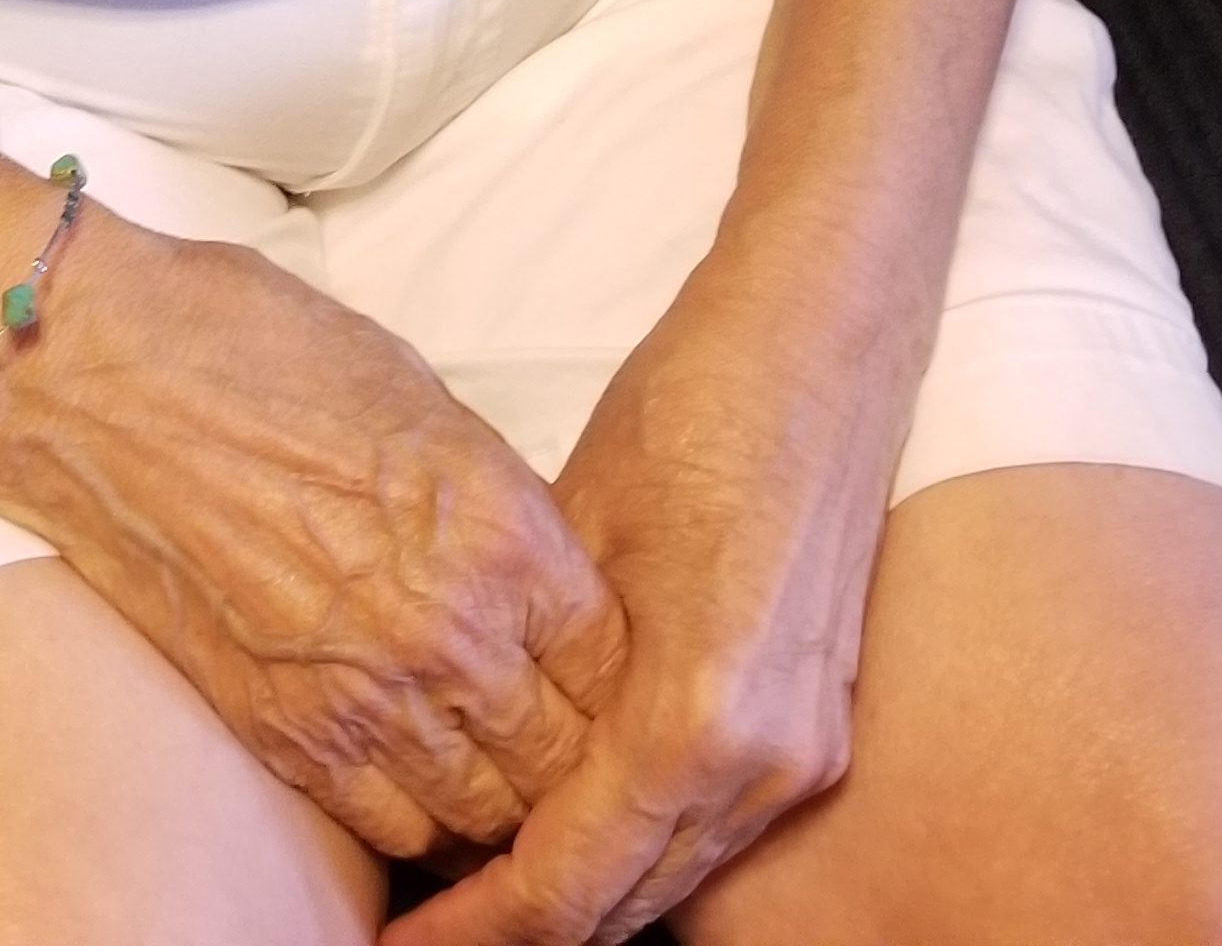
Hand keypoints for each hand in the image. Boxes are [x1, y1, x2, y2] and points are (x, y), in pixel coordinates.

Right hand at [0, 203, 614, 863]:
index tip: (611, 674)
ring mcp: (364, 696)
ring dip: (505, 804)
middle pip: (568, 759)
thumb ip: (493, 505)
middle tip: (572, 743)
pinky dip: (420, 826)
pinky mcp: (281, 735)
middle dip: (578, 757)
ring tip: (504, 777)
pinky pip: (392, 831)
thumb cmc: (253, 349)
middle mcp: (449, 630)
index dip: (625, 676)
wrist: (100, 373)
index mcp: (498, 528)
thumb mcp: (419, 398)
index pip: (617, 662)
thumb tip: (535, 573)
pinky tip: (423, 790)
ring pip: (488, 816)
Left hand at [386, 268, 907, 942]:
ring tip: (479, 873)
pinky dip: (640, 839)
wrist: (823, 336)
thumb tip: (463, 756)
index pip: (568, 883)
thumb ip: (536, 670)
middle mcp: (764, 762)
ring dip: (584, 886)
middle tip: (425, 921)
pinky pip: (715, 825)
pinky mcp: (820, 726)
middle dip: (522, 923)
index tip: (398, 943)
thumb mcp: (574, 534)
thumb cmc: (690, 408)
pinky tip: (569, 810)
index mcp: (695, 717)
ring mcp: (806, 752)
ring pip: (674, 875)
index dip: (475, 928)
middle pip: (625, 905)